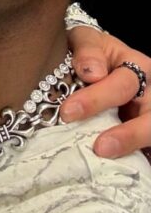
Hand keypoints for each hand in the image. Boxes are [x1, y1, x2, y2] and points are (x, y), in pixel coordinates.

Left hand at [61, 26, 149, 158]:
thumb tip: (91, 72)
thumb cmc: (91, 52)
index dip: (97, 99)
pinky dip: (139, 162)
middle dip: (127, 135)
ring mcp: (149, 116)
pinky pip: (147, 152)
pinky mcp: (145, 137)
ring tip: (109, 161)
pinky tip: (118, 172)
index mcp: (137, 67)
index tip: (68, 112)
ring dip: (135, 149)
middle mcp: (150, 93)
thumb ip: (87, 49)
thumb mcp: (87, 40)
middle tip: (98, 147)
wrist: (96, 64)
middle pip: (149, 117)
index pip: (124, 84)